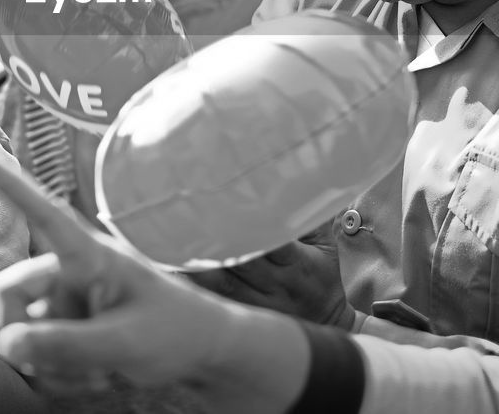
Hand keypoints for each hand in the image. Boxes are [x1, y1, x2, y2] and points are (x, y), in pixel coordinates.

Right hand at [0, 149, 300, 410]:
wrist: (200, 354)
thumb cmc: (174, 333)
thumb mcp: (124, 343)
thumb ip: (65, 346)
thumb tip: (5, 344)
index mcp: (90, 256)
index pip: (44, 214)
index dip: (8, 186)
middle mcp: (70, 272)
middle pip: (7, 291)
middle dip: (22, 333)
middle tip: (64, 364)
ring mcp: (65, 302)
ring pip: (18, 332)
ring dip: (49, 363)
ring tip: (99, 371)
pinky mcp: (64, 329)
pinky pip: (33, 356)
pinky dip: (56, 375)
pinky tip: (95, 377)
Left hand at [189, 218, 355, 329]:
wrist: (325, 320)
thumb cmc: (322, 273)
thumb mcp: (325, 242)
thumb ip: (311, 213)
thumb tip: (296, 178)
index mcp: (300, 265)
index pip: (276, 244)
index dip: (254, 226)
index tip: (230, 204)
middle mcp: (277, 286)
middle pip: (243, 262)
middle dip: (219, 238)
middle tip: (191, 212)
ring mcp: (257, 303)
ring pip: (222, 282)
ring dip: (198, 261)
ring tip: (173, 236)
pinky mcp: (242, 313)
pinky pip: (213, 298)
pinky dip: (193, 282)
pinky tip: (173, 264)